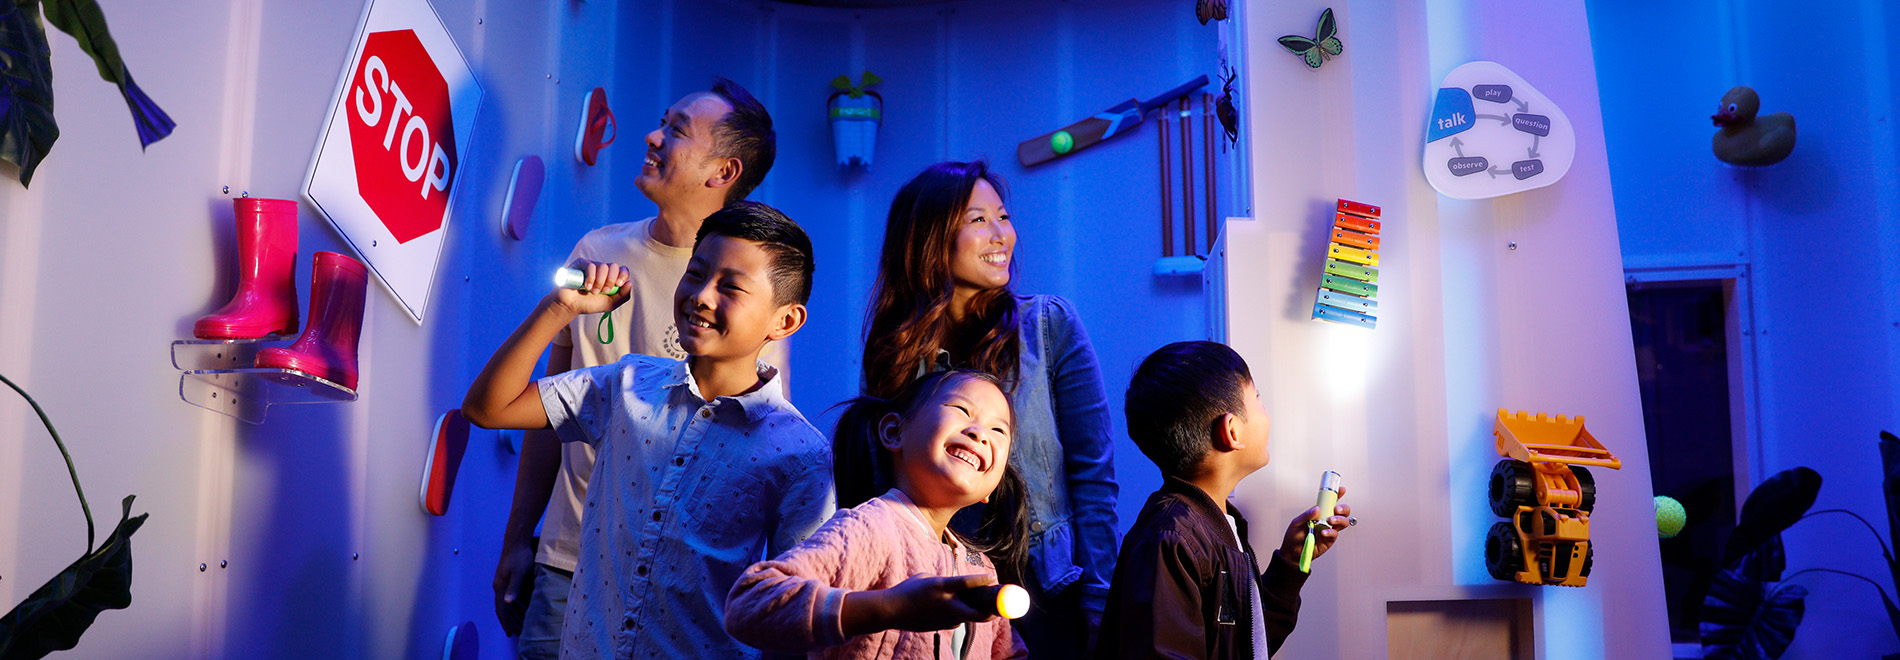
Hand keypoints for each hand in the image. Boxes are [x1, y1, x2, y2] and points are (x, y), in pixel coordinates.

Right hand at [493, 538, 536, 636]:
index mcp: (500, 587)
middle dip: (510, 622)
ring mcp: (504, 582)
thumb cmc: (519, 556)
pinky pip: (512, 596)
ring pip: (508, 603)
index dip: (506, 622)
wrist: (517, 541)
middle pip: (504, 609)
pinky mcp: (509, 578)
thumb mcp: (519, 572)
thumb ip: (514, 587)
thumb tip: (508, 602)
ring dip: (514, 615)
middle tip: (517, 633)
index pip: (501, 609)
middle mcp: (500, 586)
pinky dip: (517, 605)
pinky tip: (524, 609)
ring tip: (521, 625)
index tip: (509, 633)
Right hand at [550, 260, 630, 315]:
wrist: (570, 306)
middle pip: (614, 266)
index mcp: (611, 277)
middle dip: (610, 280)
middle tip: (604, 291)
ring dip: (599, 281)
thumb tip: (630, 282)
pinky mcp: (580, 264)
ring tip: (593, 291)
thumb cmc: (589, 304)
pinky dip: (591, 277)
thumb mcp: (610, 304)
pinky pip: (590, 265)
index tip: (618, 284)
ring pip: (603, 266)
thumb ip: (623, 296)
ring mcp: (591, 266)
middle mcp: (602, 270)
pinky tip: (586, 286)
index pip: (622, 270)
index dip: (623, 274)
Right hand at [844, 573, 995, 635]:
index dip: (983, 581)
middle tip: (998, 606)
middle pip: (977, 613)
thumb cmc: (908, 590)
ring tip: (980, 603)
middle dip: (991, 611)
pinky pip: (958, 620)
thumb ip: (946, 581)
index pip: (968, 583)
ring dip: (976, 611)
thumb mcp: (927, 578)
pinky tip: (954, 608)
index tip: (993, 578)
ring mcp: (945, 618)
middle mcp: (947, 604)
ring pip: (968, 616)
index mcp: (942, 586)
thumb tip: (960, 586)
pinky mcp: (942, 627)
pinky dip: (960, 614)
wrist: (892, 611)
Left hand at [1277, 485, 1350, 564]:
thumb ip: (1306, 515)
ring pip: (1343, 522)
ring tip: (1330, 520)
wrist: (1292, 552)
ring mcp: (1329, 530)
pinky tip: (1324, 532)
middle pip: (1342, 512)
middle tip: (1337, 509)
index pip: (1330, 502)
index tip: (1341, 490)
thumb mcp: (1296, 522)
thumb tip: (1317, 509)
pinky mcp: (1329, 540)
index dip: (1337, 495)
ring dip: (1339, 519)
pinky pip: (1335, 534)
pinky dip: (1331, 532)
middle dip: (1343, 508)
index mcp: (1319, 513)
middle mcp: (1327, 520)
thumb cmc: (1293, 536)